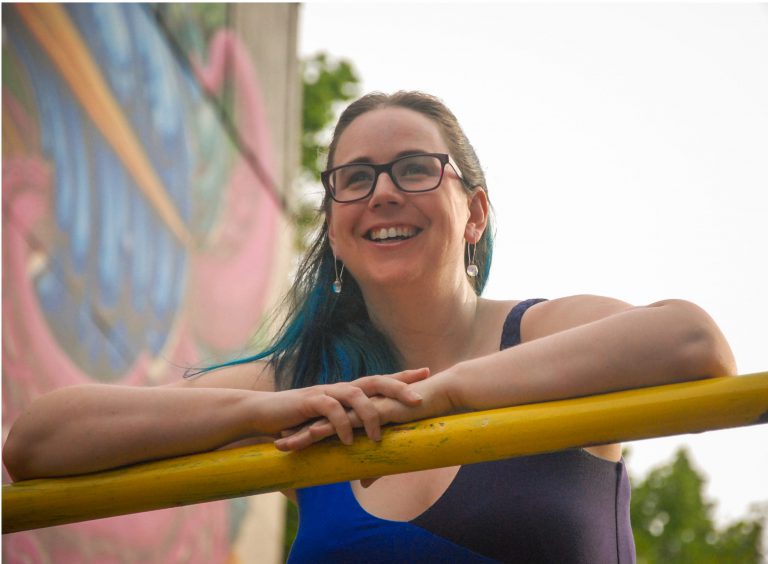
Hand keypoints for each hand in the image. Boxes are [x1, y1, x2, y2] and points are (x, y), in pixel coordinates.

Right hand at [270, 368, 427, 448]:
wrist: (262, 413)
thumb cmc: (296, 421)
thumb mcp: (327, 425)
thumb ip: (346, 428)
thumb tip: (367, 441)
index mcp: (346, 391)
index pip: (380, 380)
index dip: (402, 376)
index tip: (426, 371)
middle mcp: (339, 388)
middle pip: (374, 380)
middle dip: (398, 387)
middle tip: (419, 400)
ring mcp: (324, 392)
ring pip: (355, 394)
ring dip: (369, 415)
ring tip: (377, 437)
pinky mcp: (308, 402)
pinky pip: (330, 410)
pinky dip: (341, 425)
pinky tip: (347, 441)